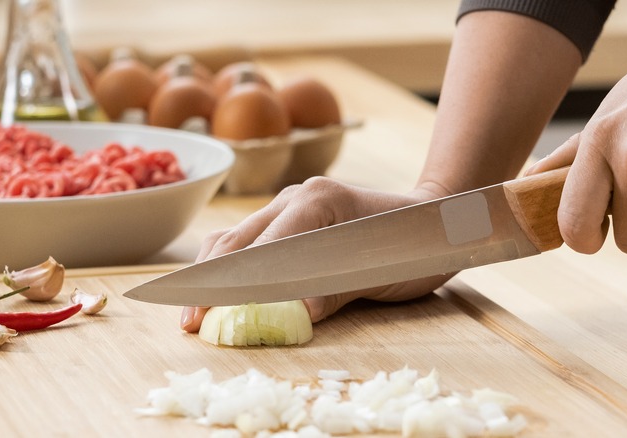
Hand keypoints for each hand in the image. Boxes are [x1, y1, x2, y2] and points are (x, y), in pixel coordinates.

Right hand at [181, 177, 450, 331]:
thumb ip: (331, 291)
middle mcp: (295, 196)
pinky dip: (230, 266)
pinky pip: (251, 238)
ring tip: (195, 310)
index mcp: (316, 202)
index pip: (261, 249)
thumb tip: (289, 316)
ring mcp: (291, 202)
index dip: (232, 286)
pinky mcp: (292, 216)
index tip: (207, 315)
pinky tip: (219, 289)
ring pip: (236, 237)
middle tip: (191, 322)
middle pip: (236, 241)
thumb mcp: (378, 272)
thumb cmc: (414, 244)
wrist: (435, 218)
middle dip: (209, 283)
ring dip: (213, 275)